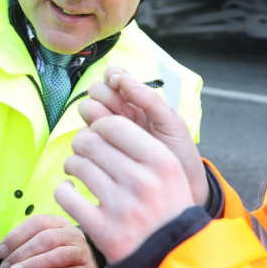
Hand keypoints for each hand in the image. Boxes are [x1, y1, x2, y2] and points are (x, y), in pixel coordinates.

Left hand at [0, 215, 98, 267]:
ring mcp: (81, 252)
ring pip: (57, 255)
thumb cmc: (61, 259)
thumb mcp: (45, 246)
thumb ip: (27, 245)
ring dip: (33, 264)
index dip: (16, 236)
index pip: (37, 223)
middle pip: (46, 238)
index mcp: (60, 223)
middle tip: (7, 265)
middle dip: (22, 252)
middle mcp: (72, 234)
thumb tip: (3, 252)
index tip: (1, 250)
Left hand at [55, 116, 194, 263]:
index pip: (114, 125)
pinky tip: (71, 191)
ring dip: (72, 165)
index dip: (99, 126)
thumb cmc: (169, 209)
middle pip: (91, 142)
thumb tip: (106, 122)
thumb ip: (144, 145)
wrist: (174, 256)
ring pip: (77, 165)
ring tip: (78, 171)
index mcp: (161, 161)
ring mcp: (122, 207)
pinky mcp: (102, 230)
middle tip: (84, 152)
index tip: (98, 134)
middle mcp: (142, 181)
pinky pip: (66, 196)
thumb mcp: (172, 172)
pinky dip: (64, 191)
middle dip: (82, 143)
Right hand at [80, 67, 208, 205]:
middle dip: (103, 96)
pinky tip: (105, 146)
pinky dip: (89, 136)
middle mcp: (119, 115)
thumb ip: (150, 99)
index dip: (111, 76)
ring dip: (95, 115)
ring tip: (114, 131)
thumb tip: (123, 78)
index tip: (118, 83)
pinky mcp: (100, 154)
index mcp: (137, 103)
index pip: (114, 78)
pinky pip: (85, 138)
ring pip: (86, 112)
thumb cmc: (180, 156)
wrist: (181, 191)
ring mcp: (108, 134)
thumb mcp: (172, 124)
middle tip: (123, 112)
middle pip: (95, 93)